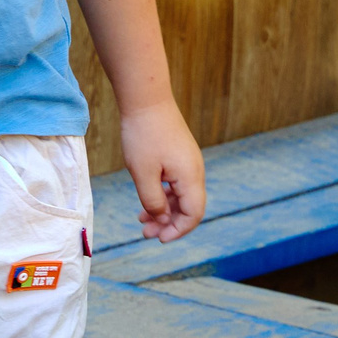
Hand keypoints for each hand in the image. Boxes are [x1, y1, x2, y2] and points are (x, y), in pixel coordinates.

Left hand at [120, 101, 204, 241]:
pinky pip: (176, 183)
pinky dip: (163, 195)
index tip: (159, 238)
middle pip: (189, 207)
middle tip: (145, 233)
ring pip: (181, 196)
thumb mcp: (142, 173)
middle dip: (169, 223)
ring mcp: (188, 162)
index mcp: (190, 177)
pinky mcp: (179, 155)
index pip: (194, 215)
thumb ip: (153, 201)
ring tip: (142, 221)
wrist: (146, 99)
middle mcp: (195, 171)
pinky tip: (146, 200)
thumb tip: (162, 218)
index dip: (178, 230)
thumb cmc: (143, 134)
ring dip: (164, 210)